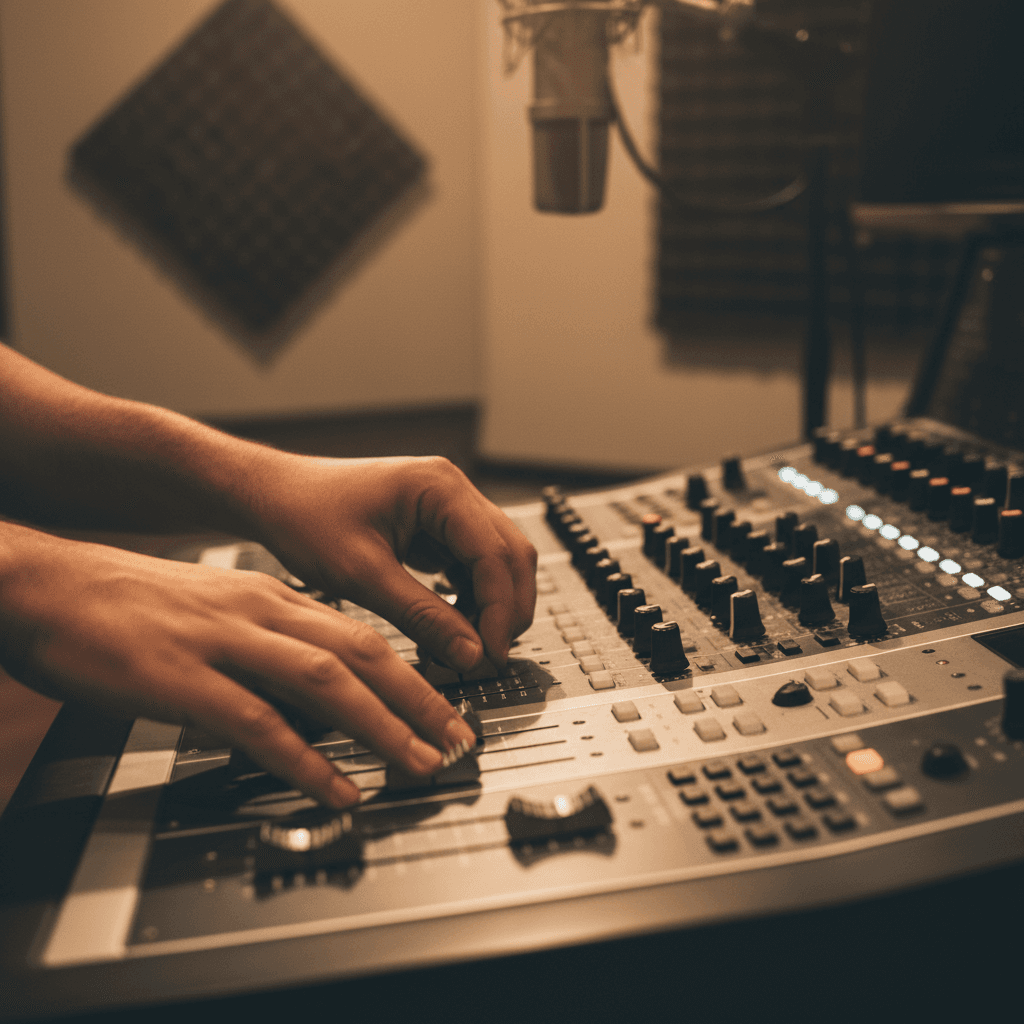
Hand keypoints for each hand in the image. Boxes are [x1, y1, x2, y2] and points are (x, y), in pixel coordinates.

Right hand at [0, 524, 477, 807]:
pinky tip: (334, 787)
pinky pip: (256, 722)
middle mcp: (258, 614)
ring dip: (380, 726)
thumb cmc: (133, 605)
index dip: (414, 672)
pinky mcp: (179, 679)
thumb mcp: (220, 615)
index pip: (362, 633)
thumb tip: (318, 698)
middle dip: (419, 699)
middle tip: (458, 739)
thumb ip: (271, 649)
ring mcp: (222, 644)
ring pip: (323, 682)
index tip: (449, 707)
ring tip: (418, 762)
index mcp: (271, 599)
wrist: (51, 584)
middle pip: (361, 652)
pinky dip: (304, 758)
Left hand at [249, 455, 537, 672]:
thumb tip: (469, 653)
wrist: (274, 496)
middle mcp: (452, 490)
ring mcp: (448, 507)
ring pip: (499, 561)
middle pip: (512, 554)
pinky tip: (454, 630)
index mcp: (439, 487)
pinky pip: (473, 565)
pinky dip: (472, 600)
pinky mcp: (437, 527)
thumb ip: (421, 615)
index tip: (489, 655)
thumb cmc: (304, 516)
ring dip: (492, 606)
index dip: (499, 610)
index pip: (495, 554)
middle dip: (506, 610)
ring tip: (469, 650)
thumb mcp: (362, 574)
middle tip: (489, 659)